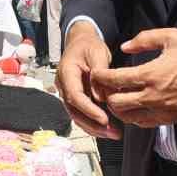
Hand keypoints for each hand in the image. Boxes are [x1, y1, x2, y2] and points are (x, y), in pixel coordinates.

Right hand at [56, 22, 120, 138]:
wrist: (81, 42)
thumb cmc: (88, 45)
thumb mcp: (97, 53)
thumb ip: (100, 75)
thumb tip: (102, 97)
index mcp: (66, 73)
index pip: (75, 96)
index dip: (89, 110)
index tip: (104, 119)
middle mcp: (63, 85)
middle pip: (74, 111)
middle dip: (92, 124)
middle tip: (112, 132)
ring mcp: (68, 93)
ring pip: (77, 115)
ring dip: (94, 127)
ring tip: (112, 133)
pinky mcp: (76, 98)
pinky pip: (82, 113)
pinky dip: (94, 122)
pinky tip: (107, 128)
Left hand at [91, 28, 176, 127]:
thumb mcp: (171, 37)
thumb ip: (144, 39)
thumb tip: (124, 47)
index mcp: (150, 74)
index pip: (114, 80)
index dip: (100, 77)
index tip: (97, 74)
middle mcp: (152, 96)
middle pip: (116, 104)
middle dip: (107, 95)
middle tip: (107, 88)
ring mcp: (161, 110)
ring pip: (127, 117)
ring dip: (119, 108)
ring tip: (119, 97)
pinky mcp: (169, 118)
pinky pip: (143, 123)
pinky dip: (134, 116)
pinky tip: (135, 105)